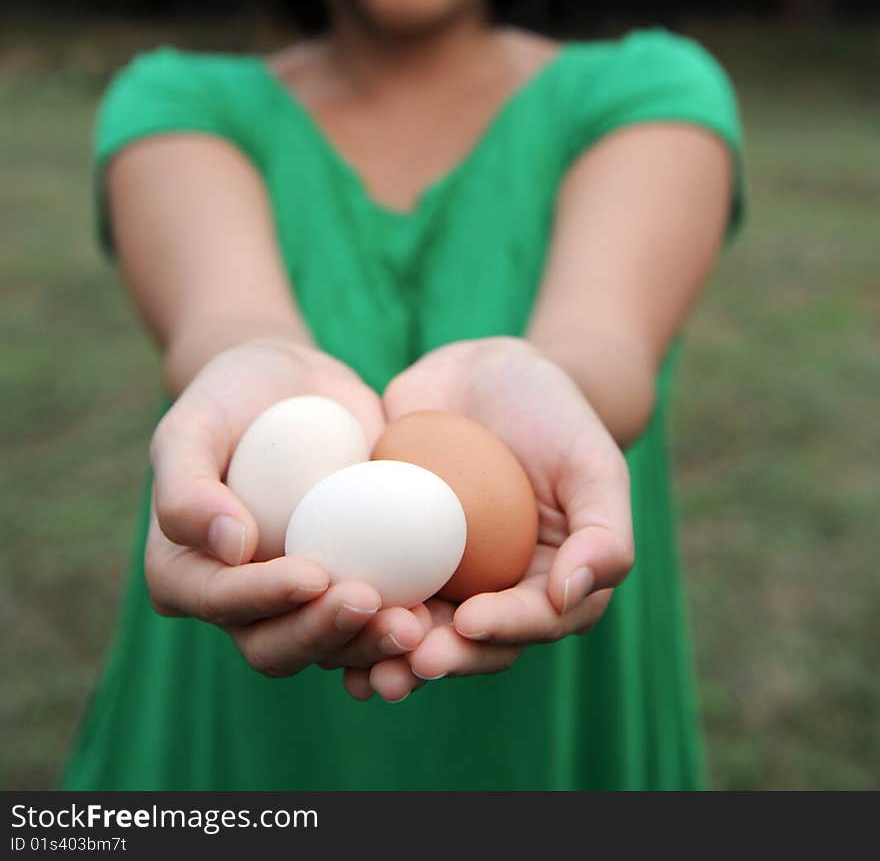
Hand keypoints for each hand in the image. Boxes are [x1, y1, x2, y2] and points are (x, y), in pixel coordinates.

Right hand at [145, 339, 428, 678]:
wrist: (288, 384)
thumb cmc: (226, 398)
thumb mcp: (190, 424)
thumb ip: (186, 486)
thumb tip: (231, 549)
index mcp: (184, 574)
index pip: (221, 602)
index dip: (265, 599)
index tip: (314, 575)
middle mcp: (239, 601)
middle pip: (275, 645)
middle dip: (325, 635)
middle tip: (377, 607)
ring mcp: (295, 600)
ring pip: (328, 648)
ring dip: (370, 648)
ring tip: (416, 625)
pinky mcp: (346, 583)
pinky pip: (371, 623)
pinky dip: (399, 629)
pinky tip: (436, 617)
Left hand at [332, 338, 633, 701]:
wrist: (485, 371)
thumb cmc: (553, 411)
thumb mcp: (592, 461)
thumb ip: (604, 532)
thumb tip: (572, 596)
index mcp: (551, 585)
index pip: (533, 623)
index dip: (503, 631)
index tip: (469, 622)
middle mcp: (495, 593)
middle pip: (469, 644)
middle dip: (439, 660)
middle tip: (406, 662)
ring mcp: (441, 577)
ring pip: (416, 632)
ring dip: (387, 655)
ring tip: (359, 665)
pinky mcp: (392, 554)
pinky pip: (372, 589)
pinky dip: (347, 611)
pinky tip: (319, 616)